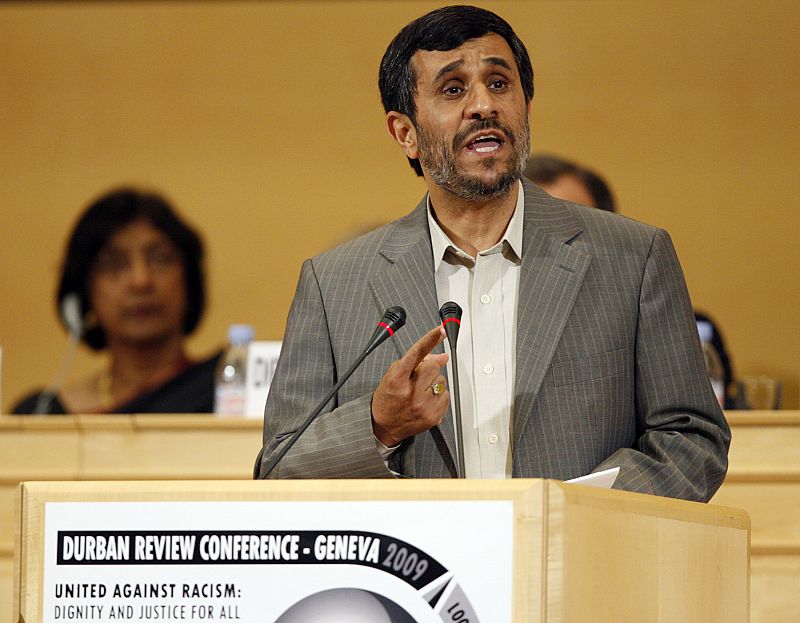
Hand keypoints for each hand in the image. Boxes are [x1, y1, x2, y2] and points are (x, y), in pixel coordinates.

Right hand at [371, 325, 449, 446]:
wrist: (382, 426)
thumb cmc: (387, 398)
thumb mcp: (392, 375)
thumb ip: (415, 362)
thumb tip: (441, 356)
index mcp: (396, 379)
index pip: (417, 353)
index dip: (431, 339)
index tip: (442, 330)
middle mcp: (410, 392)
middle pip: (433, 366)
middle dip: (428, 369)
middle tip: (417, 379)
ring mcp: (423, 405)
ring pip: (442, 380)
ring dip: (433, 383)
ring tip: (419, 392)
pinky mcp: (433, 416)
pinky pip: (446, 395)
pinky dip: (438, 396)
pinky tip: (426, 401)